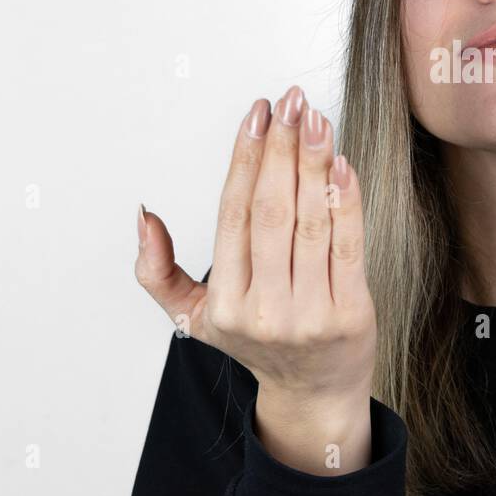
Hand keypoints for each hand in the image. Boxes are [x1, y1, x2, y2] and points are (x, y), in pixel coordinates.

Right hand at [134, 85, 376, 473]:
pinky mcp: (352, 313)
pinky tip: (342, 164)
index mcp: (226, 303)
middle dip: (280, 149)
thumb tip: (144, 217)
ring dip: (313, 163)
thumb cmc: (258, 343)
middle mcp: (264, 311)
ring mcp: (310, 314)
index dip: (245, 158)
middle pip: (271, 212)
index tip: (256, 115)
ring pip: (310, 223)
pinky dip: (346, 201)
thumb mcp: (196, 317)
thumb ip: (158, 272)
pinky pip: (348, 246)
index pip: (233, 215)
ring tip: (315, 119)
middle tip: (288, 103)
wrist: (315, 393)